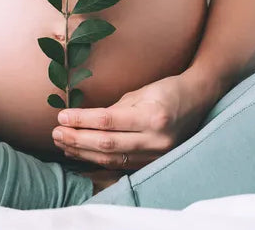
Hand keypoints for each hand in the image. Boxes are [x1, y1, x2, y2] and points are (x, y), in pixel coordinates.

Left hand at [51, 70, 221, 169]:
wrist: (198, 100)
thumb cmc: (166, 90)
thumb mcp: (141, 93)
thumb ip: (115, 109)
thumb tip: (84, 120)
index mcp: (152, 116)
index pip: (108, 121)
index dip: (82, 120)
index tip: (62, 116)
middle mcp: (155, 139)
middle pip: (107, 144)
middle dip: (77, 139)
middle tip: (56, 132)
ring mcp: (156, 154)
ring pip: (111, 158)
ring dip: (83, 152)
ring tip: (63, 143)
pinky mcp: (153, 162)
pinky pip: (120, 164)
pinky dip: (97, 159)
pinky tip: (80, 153)